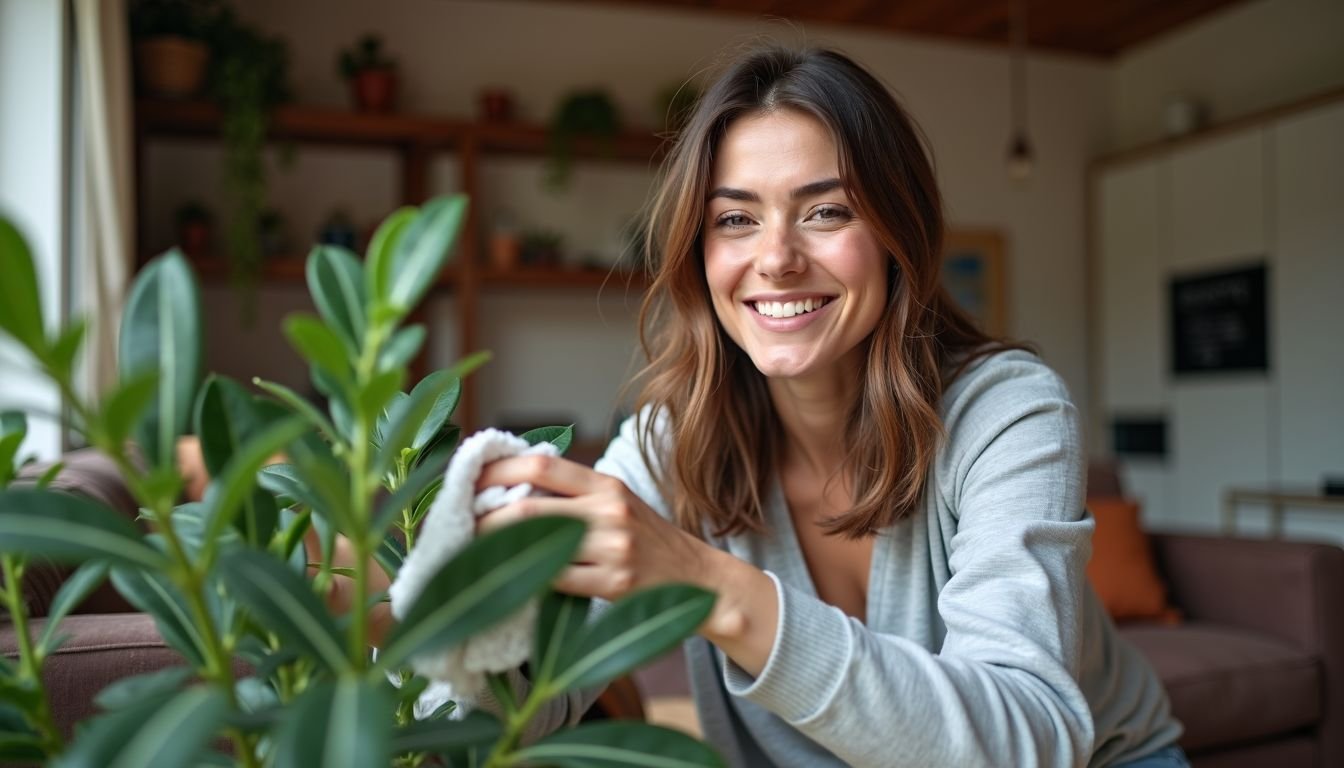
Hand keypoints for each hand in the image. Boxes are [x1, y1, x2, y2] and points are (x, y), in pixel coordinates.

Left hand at [475, 454, 706, 601]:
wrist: (697, 580)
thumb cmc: (646, 540)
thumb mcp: (617, 503)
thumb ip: (573, 493)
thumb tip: (507, 485)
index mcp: (607, 485)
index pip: (542, 466)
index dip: (499, 470)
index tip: (470, 478)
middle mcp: (610, 511)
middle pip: (530, 508)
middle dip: (486, 517)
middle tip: (461, 524)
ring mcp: (613, 549)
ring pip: (539, 546)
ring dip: (499, 551)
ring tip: (475, 552)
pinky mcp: (614, 585)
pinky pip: (556, 582)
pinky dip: (529, 580)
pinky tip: (514, 579)